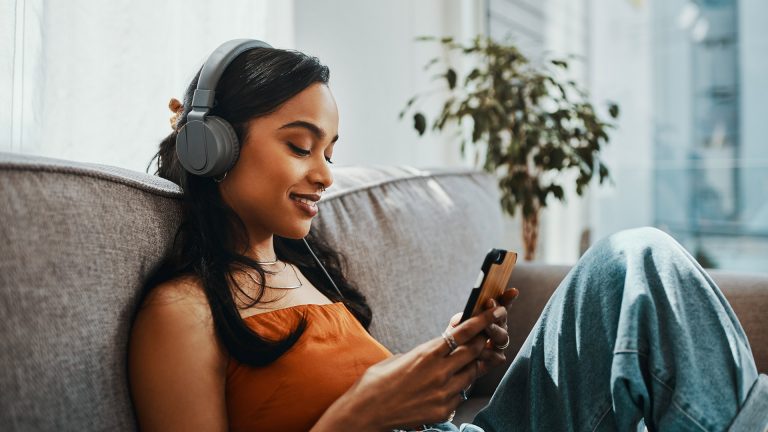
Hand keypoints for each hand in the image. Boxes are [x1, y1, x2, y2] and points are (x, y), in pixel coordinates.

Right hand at [315, 305, 505, 430]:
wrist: (366, 411)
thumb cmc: (378, 381)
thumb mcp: (403, 356)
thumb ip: (427, 351)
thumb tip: (442, 345)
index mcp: (427, 353)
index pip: (464, 333)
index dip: (483, 320)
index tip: (496, 311)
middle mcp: (439, 372)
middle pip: (475, 351)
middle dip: (484, 341)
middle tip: (490, 333)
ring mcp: (443, 393)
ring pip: (472, 374)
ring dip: (473, 364)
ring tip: (470, 360)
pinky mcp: (443, 410)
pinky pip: (460, 395)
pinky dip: (459, 387)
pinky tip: (448, 385)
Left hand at [446, 288, 517, 378]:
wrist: (451, 363)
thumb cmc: (455, 341)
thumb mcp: (454, 327)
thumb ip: (459, 321)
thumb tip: (459, 320)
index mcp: (490, 318)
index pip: (501, 305)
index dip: (508, 298)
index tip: (513, 291)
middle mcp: (498, 329)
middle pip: (503, 319)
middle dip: (496, 310)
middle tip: (490, 303)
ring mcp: (498, 345)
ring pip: (502, 337)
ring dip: (494, 330)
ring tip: (485, 327)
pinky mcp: (495, 360)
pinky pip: (496, 356)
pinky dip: (487, 353)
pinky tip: (479, 352)